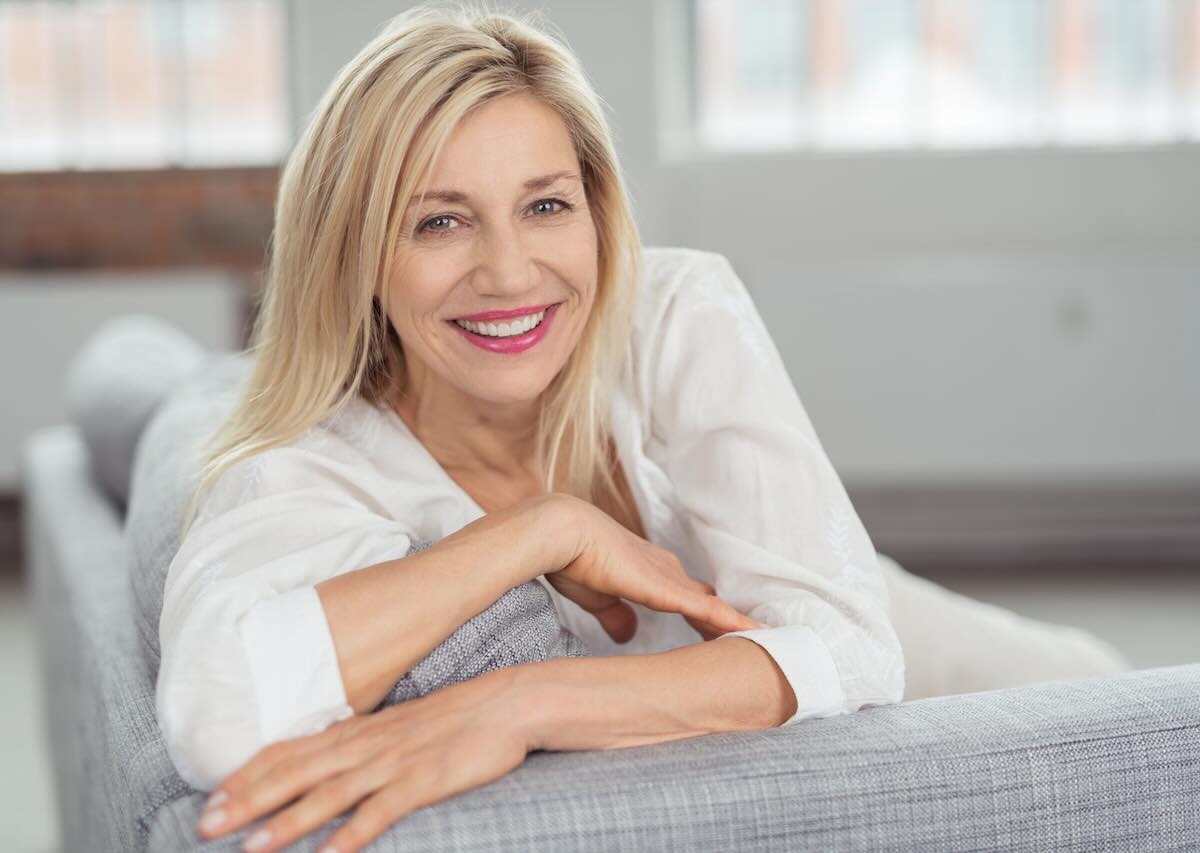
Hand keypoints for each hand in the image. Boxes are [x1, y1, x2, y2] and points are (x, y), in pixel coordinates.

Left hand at [195, 668, 530, 852]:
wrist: (504, 703)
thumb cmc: (451, 720)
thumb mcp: (395, 729)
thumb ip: (358, 746)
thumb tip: (322, 765)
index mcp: (356, 732)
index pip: (288, 751)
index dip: (248, 776)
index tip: (212, 799)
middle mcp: (365, 745)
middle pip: (295, 773)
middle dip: (247, 801)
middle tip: (206, 825)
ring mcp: (392, 763)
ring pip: (328, 795)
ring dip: (286, 822)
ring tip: (250, 847)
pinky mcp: (422, 781)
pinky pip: (380, 813)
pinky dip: (351, 836)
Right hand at [541, 495, 765, 643]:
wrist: (564, 532)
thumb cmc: (573, 558)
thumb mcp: (598, 596)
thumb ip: (616, 615)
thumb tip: (628, 634)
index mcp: (650, 571)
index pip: (686, 596)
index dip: (703, 615)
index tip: (717, 633)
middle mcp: (667, 571)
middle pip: (708, 601)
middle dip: (727, 622)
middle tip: (753, 644)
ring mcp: (671, 579)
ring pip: (716, 609)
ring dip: (738, 627)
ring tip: (769, 646)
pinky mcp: (669, 591)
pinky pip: (712, 613)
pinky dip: (735, 626)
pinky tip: (757, 638)